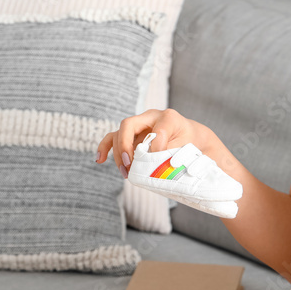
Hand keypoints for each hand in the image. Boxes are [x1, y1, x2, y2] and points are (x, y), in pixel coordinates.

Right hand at [95, 108, 215, 176]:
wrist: (191, 138)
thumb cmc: (190, 143)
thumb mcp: (189, 147)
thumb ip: (174, 152)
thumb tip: (156, 162)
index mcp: (169, 118)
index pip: (157, 129)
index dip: (157, 146)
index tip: (160, 159)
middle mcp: (151, 117)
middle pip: (128, 125)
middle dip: (125, 146)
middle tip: (129, 165)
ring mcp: (139, 125)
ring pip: (118, 134)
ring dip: (118, 154)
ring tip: (125, 172)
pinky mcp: (131, 135)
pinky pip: (113, 138)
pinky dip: (105, 148)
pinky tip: (99, 160)